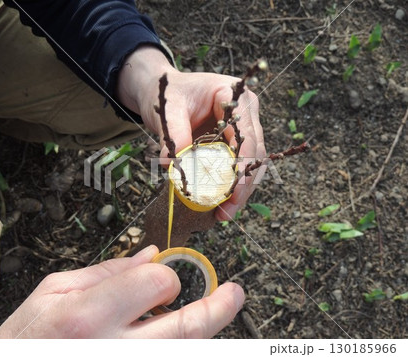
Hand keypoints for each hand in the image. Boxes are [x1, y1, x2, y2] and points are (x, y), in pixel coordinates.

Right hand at [0, 245, 243, 337]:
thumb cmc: (23, 340)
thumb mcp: (51, 293)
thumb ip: (105, 272)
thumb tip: (149, 255)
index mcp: (88, 316)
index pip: (156, 283)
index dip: (166, 276)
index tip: (162, 277)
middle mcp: (113, 350)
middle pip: (187, 329)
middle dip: (218, 307)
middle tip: (235, 293)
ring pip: (186, 350)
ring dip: (207, 331)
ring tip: (221, 310)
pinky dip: (183, 346)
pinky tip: (183, 334)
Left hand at [117, 46, 265, 220]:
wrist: (163, 91)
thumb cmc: (167, 94)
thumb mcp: (167, 109)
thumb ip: (173, 134)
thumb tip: (174, 165)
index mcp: (235, 97)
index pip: (247, 134)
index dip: (244, 164)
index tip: (235, 190)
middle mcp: (246, 113)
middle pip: (255, 152)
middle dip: (244, 184)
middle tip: (227, 211)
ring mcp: (243, 129)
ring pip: (252, 164)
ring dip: (241, 190)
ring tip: (224, 214)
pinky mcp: (234, 143)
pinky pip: (239, 166)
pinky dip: (232, 186)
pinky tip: (221, 205)